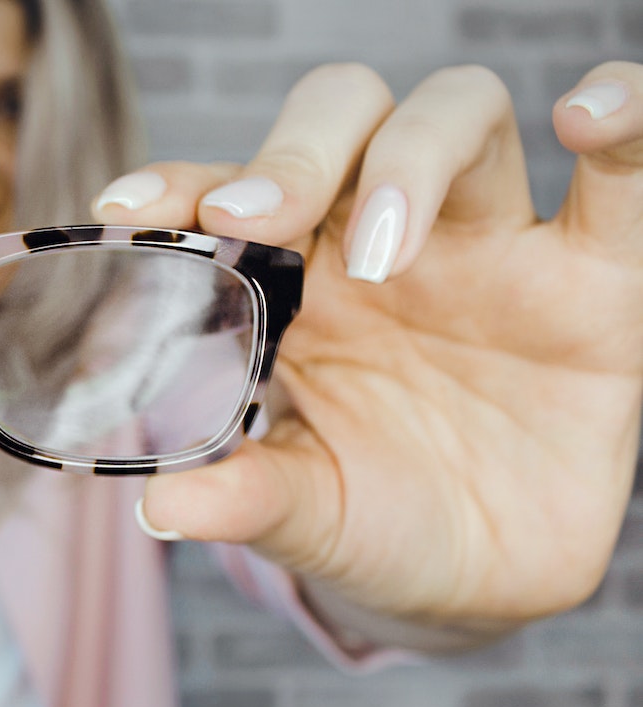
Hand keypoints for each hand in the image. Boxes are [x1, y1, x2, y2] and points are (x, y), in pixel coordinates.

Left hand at [98, 62, 642, 637]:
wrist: (477, 580)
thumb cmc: (369, 521)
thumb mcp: (304, 515)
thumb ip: (245, 497)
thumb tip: (162, 507)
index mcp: (292, 282)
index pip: (230, 193)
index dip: (180, 182)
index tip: (126, 208)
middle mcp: (382, 241)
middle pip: (341, 120)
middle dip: (292, 152)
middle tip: (252, 223)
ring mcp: (488, 247)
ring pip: (457, 113)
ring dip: (411, 155)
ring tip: (384, 254)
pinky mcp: (596, 278)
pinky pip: (627, 174)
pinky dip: (626, 116)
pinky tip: (588, 120)